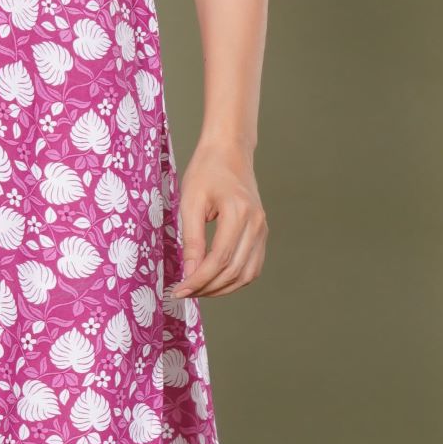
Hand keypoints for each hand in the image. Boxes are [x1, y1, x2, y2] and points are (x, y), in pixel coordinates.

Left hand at [171, 144, 266, 298]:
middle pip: (234, 271)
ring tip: (198, 290)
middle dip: (208, 288)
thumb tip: (190, 273)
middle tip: (184, 292)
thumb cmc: (206, 171)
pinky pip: (253, 266)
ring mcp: (262, 229)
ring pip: (247, 274)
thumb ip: (192, 240)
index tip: (179, 290)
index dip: (198, 280)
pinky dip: (235, 279)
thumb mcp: (190, 202)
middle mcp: (256, 224)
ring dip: (223, 288)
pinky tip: (215, 281)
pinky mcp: (262, 232)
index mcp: (239, 213)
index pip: (220, 260)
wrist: (229, 151)